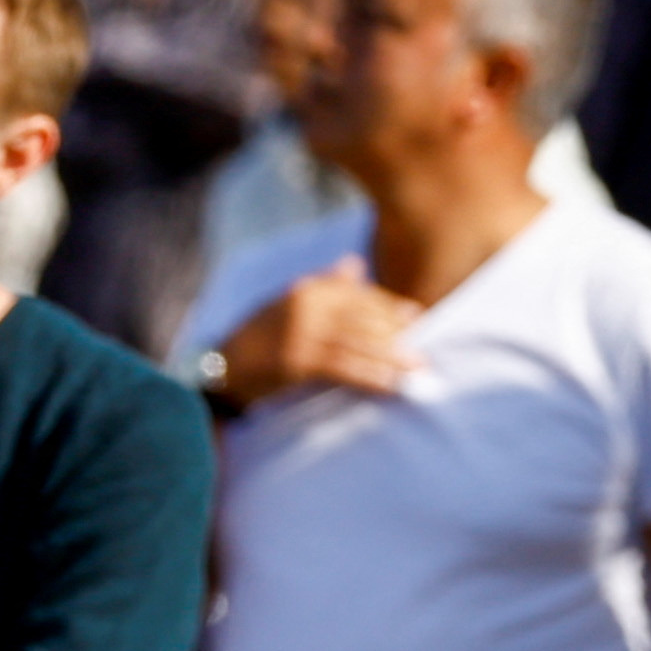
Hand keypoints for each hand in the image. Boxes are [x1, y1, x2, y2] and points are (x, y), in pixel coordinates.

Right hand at [206, 261, 419, 408]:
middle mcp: (306, 306)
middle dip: (397, 336)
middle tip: (424, 353)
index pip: (359, 296)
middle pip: (363, 320)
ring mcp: (300, 333)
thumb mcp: (293, 303)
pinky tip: (391, 386)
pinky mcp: (296, 361)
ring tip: (417, 370)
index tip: (417, 319)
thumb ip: (328, 286)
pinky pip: (344, 368)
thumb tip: (356, 263)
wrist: (226, 366)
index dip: (390, 308)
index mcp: (309, 290)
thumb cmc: (265, 336)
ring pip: (358, 344)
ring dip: (391, 359)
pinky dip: (371, 377)